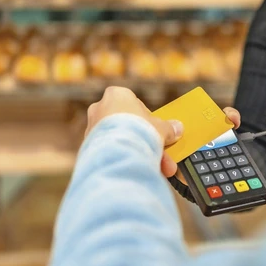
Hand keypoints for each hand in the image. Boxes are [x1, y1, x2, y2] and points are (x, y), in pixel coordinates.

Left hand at [86, 87, 241, 177]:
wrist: (117, 152)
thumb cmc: (138, 131)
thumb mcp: (160, 127)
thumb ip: (168, 128)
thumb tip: (177, 128)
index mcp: (117, 95)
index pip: (135, 104)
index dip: (149, 120)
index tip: (158, 132)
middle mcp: (100, 109)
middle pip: (128, 125)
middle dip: (146, 142)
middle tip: (161, 155)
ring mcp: (92, 129)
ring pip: (120, 141)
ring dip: (137, 153)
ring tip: (155, 169)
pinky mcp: (87, 147)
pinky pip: (111, 152)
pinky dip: (124, 160)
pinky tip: (137, 170)